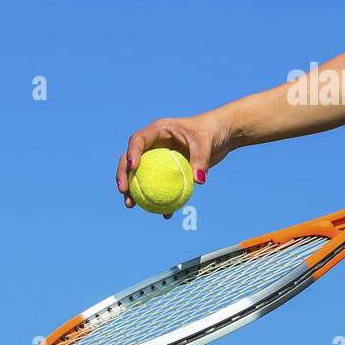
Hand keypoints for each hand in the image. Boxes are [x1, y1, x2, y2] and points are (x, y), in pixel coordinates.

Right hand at [116, 112, 234, 218]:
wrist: (221, 135)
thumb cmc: (211, 131)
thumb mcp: (206, 141)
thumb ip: (201, 159)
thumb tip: (198, 181)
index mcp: (158, 131)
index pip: (138, 140)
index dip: (131, 153)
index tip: (132, 168)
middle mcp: (153, 144)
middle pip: (130, 158)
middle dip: (123, 175)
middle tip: (123, 191)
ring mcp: (157, 158)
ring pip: (139, 175)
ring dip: (133, 190)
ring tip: (130, 205)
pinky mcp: (166, 170)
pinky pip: (159, 186)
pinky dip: (160, 198)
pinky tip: (165, 214)